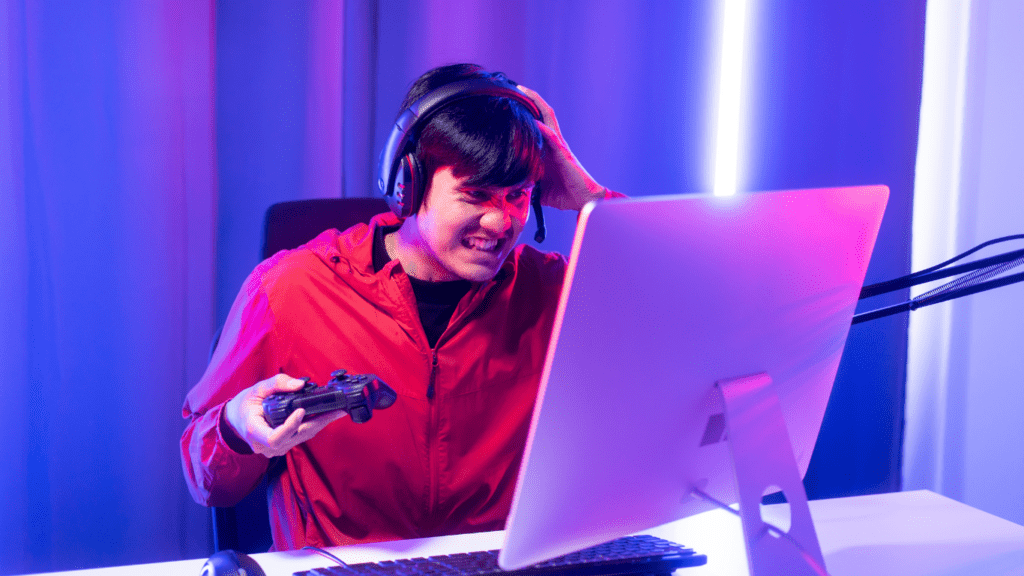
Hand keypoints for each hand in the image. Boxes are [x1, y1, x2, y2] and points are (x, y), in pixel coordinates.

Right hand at [224, 374, 347, 456]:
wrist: (236, 421)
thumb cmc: (245, 406)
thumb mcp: (256, 389)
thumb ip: (277, 384)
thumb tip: (300, 384)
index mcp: (256, 432)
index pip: (275, 437)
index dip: (290, 426)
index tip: (301, 410)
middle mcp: (266, 445)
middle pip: (296, 436)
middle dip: (318, 422)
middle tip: (337, 409)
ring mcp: (276, 449)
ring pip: (302, 437)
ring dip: (320, 423)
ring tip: (337, 410)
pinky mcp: (284, 446)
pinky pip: (302, 437)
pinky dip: (314, 425)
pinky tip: (327, 415)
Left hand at [517, 85, 620, 210]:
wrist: (584, 201)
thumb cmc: (564, 194)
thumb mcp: (538, 189)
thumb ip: (525, 184)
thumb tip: (506, 189)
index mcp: (547, 148)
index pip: (535, 124)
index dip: (524, 112)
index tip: (509, 100)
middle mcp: (553, 142)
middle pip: (541, 114)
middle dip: (529, 99)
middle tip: (515, 87)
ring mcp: (559, 146)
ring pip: (547, 118)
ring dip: (536, 104)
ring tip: (523, 91)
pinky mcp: (564, 153)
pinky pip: (552, 137)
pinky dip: (542, 128)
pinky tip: (532, 122)